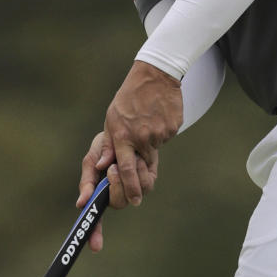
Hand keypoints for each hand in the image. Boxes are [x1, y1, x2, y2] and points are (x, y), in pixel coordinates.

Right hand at [76, 129, 158, 252]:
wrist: (129, 129)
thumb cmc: (105, 145)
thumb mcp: (92, 156)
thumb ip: (88, 175)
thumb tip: (83, 200)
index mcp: (99, 192)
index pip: (95, 217)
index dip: (95, 233)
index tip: (95, 247)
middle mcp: (116, 194)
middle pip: (117, 204)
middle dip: (115, 187)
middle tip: (112, 168)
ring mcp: (134, 189)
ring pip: (133, 195)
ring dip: (128, 175)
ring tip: (122, 159)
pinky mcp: (148, 181)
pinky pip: (146, 184)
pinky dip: (141, 169)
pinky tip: (137, 157)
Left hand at [104, 60, 181, 205]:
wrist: (155, 76)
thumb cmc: (129, 98)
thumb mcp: (112, 119)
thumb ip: (109, 146)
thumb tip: (104, 167)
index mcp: (123, 136)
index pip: (126, 170)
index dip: (130, 188)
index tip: (135, 200)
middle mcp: (141, 138)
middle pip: (144, 167)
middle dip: (142, 176)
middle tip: (141, 173)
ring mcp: (159, 133)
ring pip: (155, 151)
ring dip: (150, 145)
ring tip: (145, 124)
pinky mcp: (172, 128)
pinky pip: (165, 139)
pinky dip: (160, 133)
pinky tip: (156, 118)